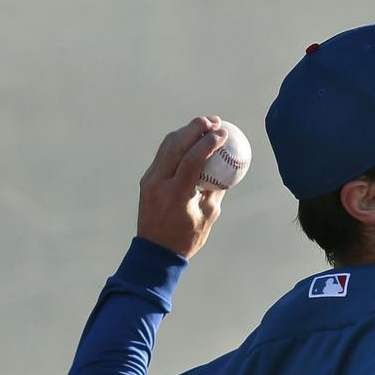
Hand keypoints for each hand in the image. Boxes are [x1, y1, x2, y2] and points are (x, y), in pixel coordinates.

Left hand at [137, 116, 227, 258]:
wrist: (156, 252)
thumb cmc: (187, 238)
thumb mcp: (208, 216)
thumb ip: (216, 190)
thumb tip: (227, 168)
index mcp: (176, 194)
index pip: (193, 159)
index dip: (209, 142)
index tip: (223, 133)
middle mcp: (159, 182)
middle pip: (176, 144)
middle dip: (196, 128)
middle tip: (215, 122)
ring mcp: (150, 179)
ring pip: (167, 145)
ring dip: (186, 132)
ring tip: (204, 125)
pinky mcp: (147, 179)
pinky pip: (163, 154)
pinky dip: (178, 143)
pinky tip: (190, 139)